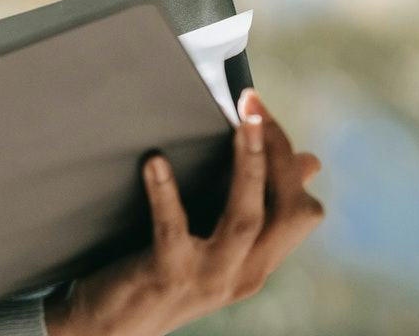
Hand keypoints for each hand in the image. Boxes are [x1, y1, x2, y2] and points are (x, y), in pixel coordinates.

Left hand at [44, 88, 325, 335]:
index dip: (285, 159)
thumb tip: (309, 161)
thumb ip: (254, 208)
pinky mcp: (167, 276)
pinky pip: (172, 231)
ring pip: (244, 219)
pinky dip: (165, 194)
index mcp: (259, 263)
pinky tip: (155, 161)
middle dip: (275, 153)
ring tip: (242, 122)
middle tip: (253, 105)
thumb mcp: (216, 243)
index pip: (298, 208)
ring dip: (247, 166)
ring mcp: (208, 278)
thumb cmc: (160, 273)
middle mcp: (244, 273)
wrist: (109, 330)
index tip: (262, 114)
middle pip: (285, 211)